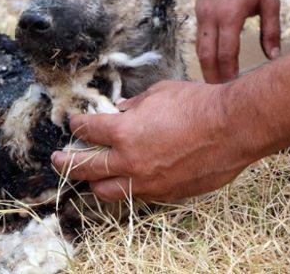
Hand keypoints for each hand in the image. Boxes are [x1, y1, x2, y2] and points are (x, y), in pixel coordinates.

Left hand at [51, 81, 255, 201]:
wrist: (233, 128)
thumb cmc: (197, 104)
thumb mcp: (159, 93)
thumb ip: (133, 105)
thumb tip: (118, 110)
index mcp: (124, 131)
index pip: (86, 131)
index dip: (75, 125)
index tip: (73, 123)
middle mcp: (130, 160)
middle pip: (83, 168)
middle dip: (64, 162)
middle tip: (55, 159)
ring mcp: (147, 181)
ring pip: (105, 191)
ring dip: (93, 183)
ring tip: (88, 176)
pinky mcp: (165, 194)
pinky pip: (135, 196)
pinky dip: (126, 188)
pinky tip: (125, 181)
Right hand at [196, 0, 279, 82]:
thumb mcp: (270, 2)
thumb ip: (271, 31)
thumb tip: (273, 56)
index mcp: (230, 15)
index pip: (226, 52)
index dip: (228, 72)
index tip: (233, 86)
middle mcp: (211, 17)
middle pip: (206, 55)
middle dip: (211, 75)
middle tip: (217, 92)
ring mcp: (201, 13)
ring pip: (198, 47)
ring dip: (205, 65)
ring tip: (214, 79)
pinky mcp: (198, 10)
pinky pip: (198, 36)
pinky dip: (204, 51)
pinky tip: (212, 58)